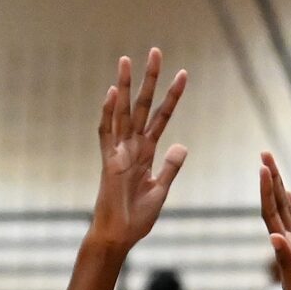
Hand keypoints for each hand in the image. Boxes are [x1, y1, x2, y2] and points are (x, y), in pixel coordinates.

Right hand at [92, 49, 187, 251]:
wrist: (119, 237)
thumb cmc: (137, 218)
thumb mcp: (161, 190)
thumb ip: (170, 167)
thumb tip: (182, 145)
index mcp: (146, 153)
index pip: (161, 117)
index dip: (172, 97)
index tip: (183, 75)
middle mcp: (132, 148)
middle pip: (141, 107)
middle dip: (149, 80)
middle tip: (156, 52)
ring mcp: (119, 153)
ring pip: (122, 113)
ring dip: (124, 87)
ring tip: (126, 60)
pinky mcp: (108, 163)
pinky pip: (106, 135)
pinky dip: (108, 115)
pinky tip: (111, 95)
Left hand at [260, 154, 290, 289]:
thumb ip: (286, 263)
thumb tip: (275, 238)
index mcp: (283, 248)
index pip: (272, 213)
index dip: (267, 191)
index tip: (263, 167)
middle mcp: (288, 243)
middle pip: (277, 205)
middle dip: (271, 179)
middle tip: (264, 153)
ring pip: (286, 210)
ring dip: (279, 188)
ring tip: (273, 165)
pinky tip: (290, 196)